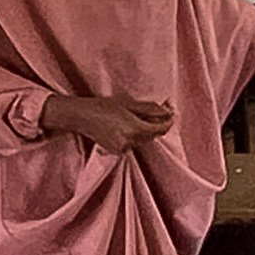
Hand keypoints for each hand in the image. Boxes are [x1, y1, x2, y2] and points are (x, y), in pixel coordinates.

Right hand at [45, 94, 173, 153]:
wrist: (81, 116)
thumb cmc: (103, 106)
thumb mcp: (128, 103)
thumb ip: (150, 109)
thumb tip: (167, 112)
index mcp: (134, 129)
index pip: (159, 129)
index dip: (168, 121)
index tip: (173, 113)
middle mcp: (129, 142)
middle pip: (152, 135)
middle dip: (157, 123)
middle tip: (161, 109)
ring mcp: (122, 148)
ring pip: (143, 140)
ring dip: (146, 129)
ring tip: (139, 115)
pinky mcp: (117, 151)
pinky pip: (133, 143)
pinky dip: (136, 135)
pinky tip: (128, 124)